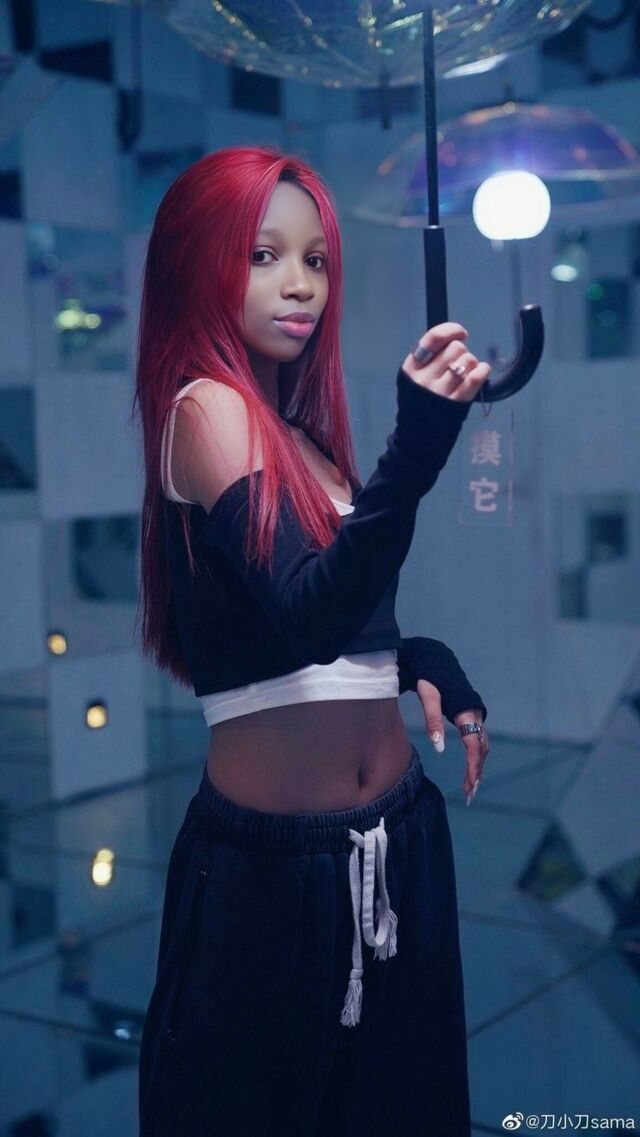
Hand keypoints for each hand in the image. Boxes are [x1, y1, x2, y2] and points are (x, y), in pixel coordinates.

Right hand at [402, 321, 490, 402]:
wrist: (417, 438)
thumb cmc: (419, 404)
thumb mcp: (413, 378)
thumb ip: (428, 359)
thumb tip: (455, 338)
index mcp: (412, 367)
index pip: (434, 337)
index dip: (452, 330)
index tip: (462, 334)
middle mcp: (424, 378)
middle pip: (455, 348)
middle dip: (463, 352)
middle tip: (460, 364)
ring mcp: (440, 391)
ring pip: (468, 360)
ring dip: (472, 364)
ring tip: (467, 374)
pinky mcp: (456, 404)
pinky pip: (476, 378)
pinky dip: (483, 371)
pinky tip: (481, 373)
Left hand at [416, 677, 489, 799]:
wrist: (435, 658)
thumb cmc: (430, 677)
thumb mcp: (428, 695)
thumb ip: (432, 720)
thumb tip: (438, 748)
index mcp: (465, 711)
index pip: (474, 745)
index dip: (473, 767)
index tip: (470, 786)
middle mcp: (474, 715)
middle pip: (481, 749)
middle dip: (477, 772)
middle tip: (469, 794)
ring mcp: (474, 715)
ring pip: (481, 746)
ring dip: (478, 766)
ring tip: (470, 787)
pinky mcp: (469, 716)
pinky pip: (477, 740)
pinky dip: (476, 757)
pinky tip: (471, 769)